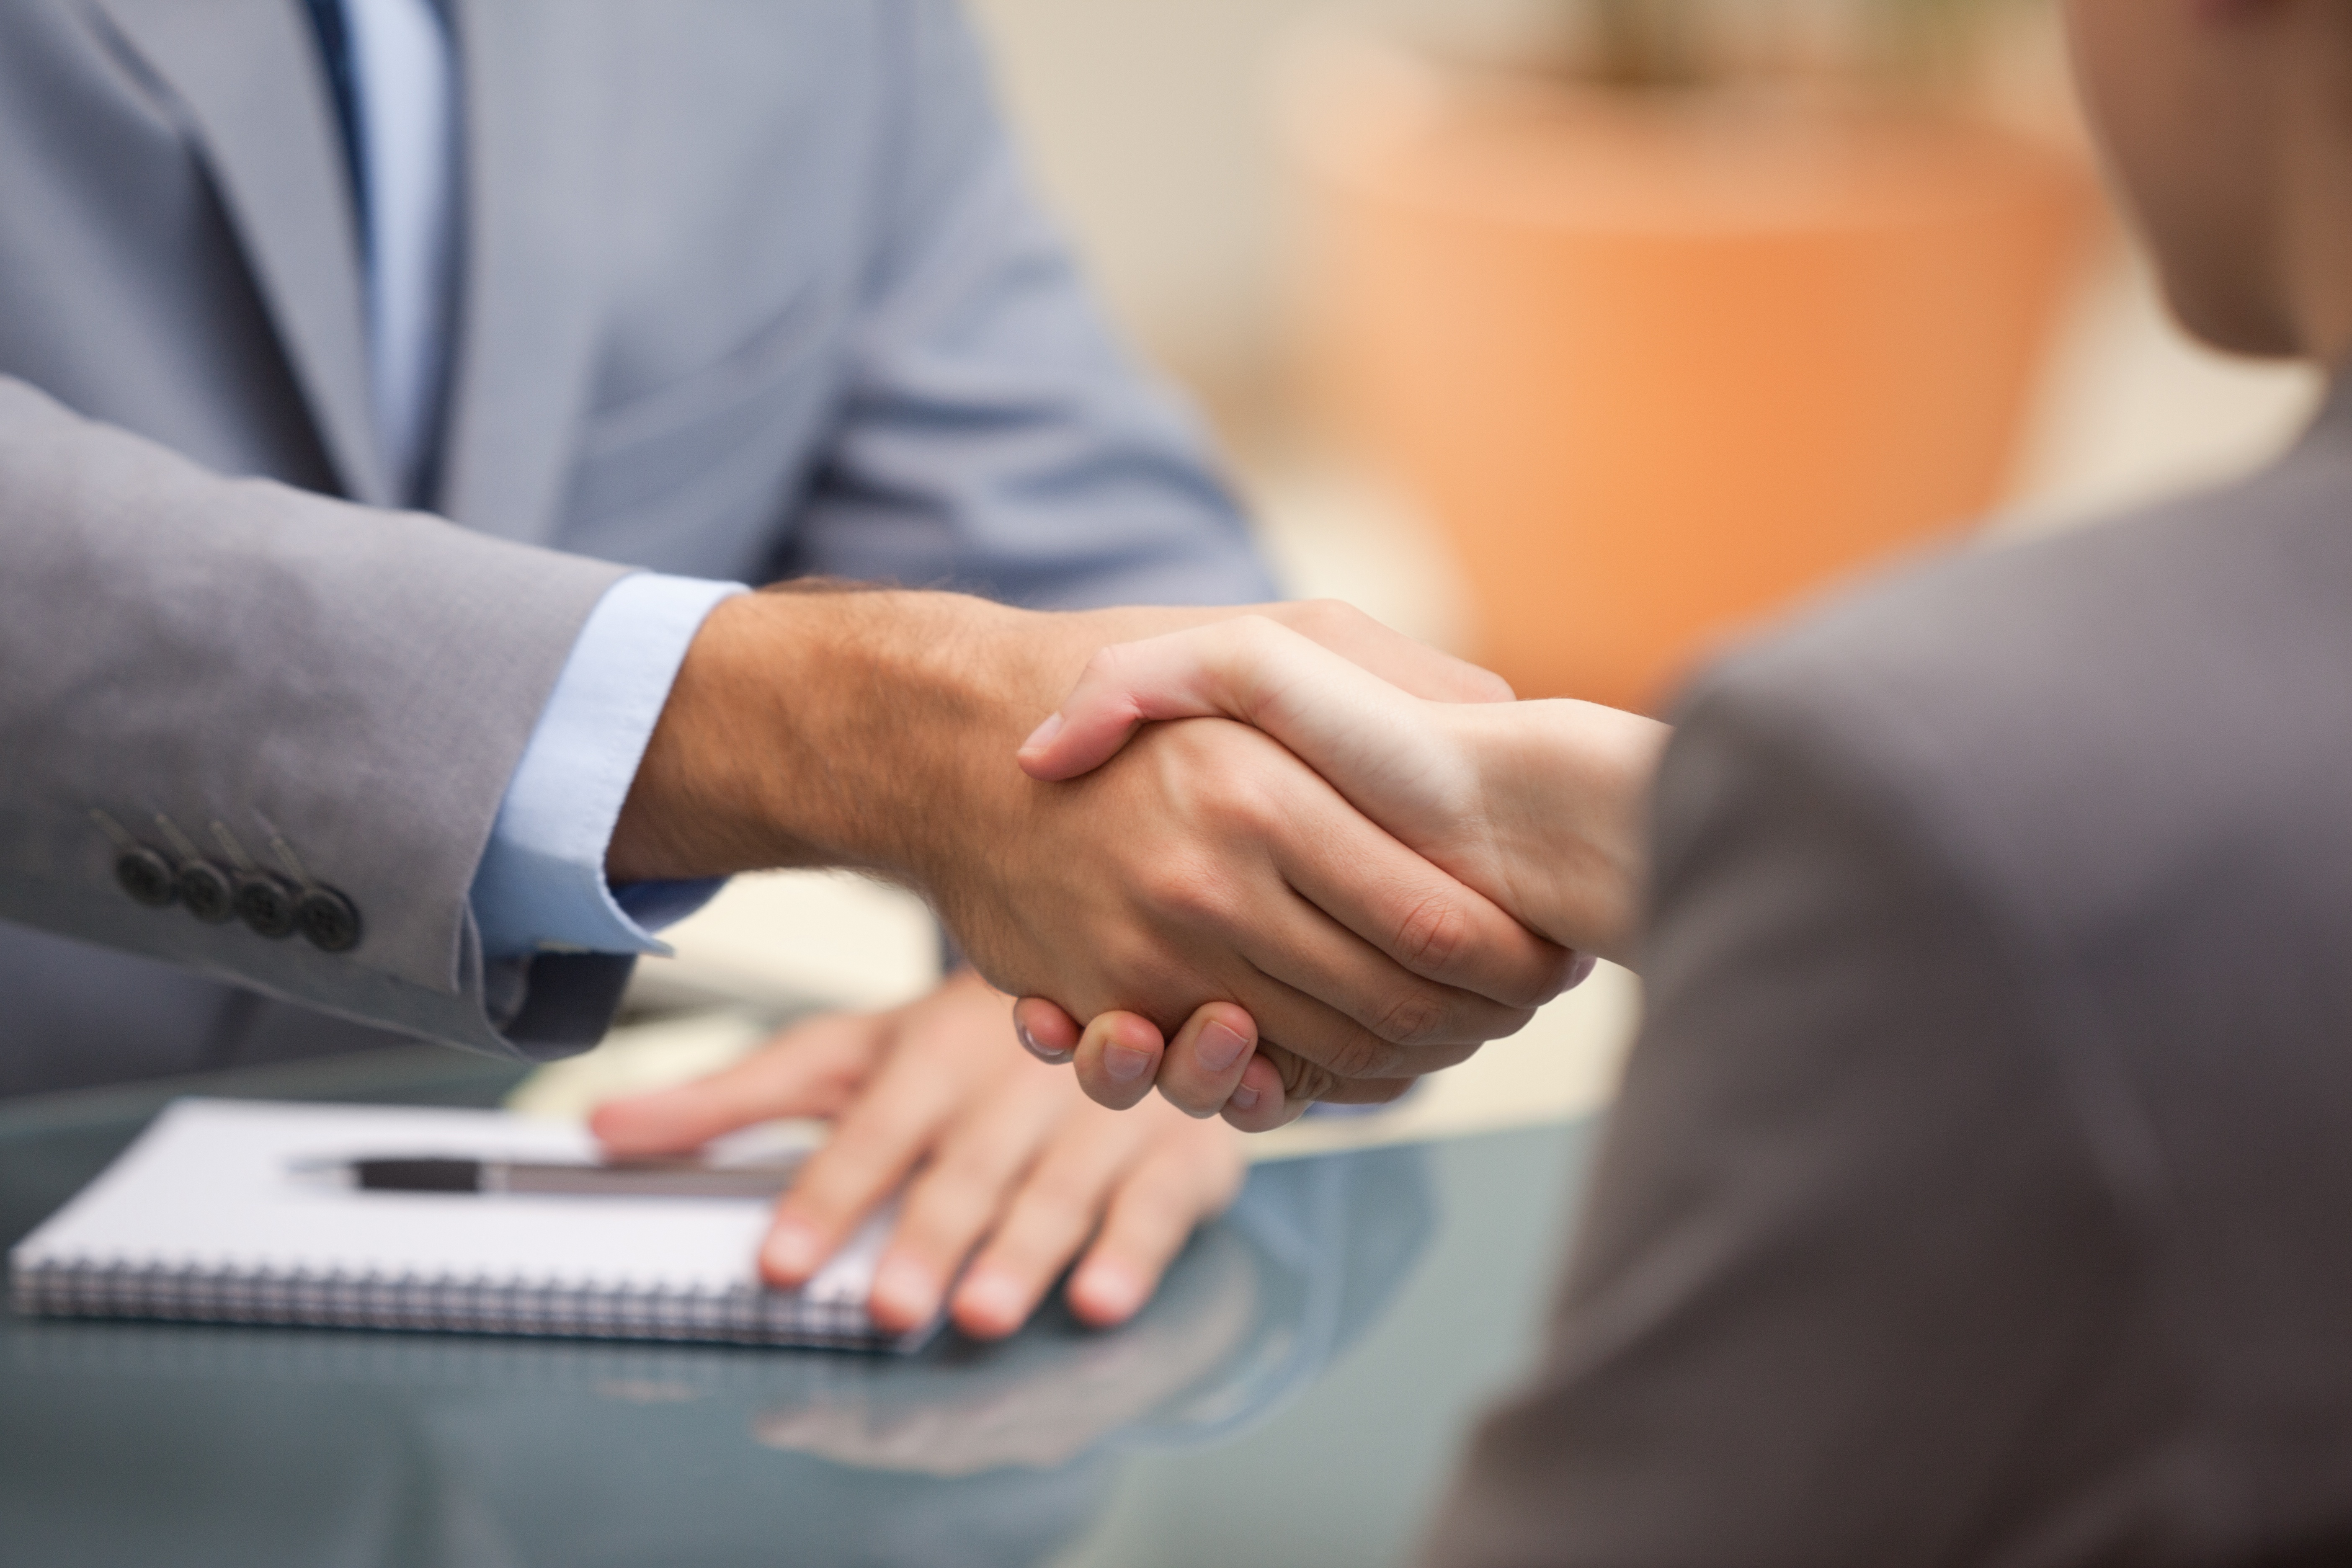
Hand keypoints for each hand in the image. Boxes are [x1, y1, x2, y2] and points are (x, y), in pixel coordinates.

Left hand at [589, 969, 1244, 1338]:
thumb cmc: (968, 1037)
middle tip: (889, 1309)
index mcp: (931, 1054)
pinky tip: (1103, 1297)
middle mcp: (1015, 1081)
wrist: (1118, 961)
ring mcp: (1102, 1112)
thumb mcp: (849, 1051)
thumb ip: (735, 1099)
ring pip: (1058, 1189)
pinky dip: (1132, 1250)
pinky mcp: (1176, 1147)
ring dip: (1022, 1253)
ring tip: (982, 1312)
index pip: (869, 1133)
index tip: (779, 1263)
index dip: (826, 1198)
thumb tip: (604, 1131)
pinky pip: (1156, 1203)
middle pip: (963, 1170)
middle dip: (927, 1238)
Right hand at [609, 590, 1578, 1100]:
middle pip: (1397, 1010)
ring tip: (1450, 1028)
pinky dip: (1306, 1083)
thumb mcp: (1273, 637)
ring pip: (1325, 1062)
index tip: (1559, 956)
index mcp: (1265, 791)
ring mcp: (1150, 961)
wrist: (957, 742)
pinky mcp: (1106, 1007)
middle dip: (1481, 1023)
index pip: (1442, 925)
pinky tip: (1343, 1048)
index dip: (1521, 959)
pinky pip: (1237, 1084)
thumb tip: (1512, 721)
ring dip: (1404, 1064)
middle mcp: (1207, 885)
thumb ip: (1398, 677)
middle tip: (1520, 1006)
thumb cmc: (1136, 679)